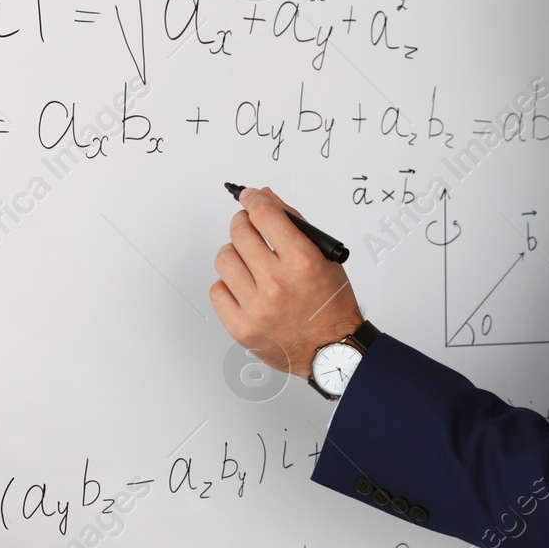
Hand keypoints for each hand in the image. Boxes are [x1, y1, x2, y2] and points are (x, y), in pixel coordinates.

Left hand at [209, 187, 362, 377]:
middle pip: (240, 232)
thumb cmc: (331, 305)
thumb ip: (294, 223)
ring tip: (248, 262)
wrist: (331, 351)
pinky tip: (245, 287)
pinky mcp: (241, 327)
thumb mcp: (324, 257)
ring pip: (224, 259)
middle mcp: (278, 283)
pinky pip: (217, 290)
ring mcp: (257, 307)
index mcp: (303, 262)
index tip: (248, 197)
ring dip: (235, 254)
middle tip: (248, 227)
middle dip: (243, 223)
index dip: (253, 200)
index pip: (265, 215)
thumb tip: (265, 198)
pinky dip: (228, 285)